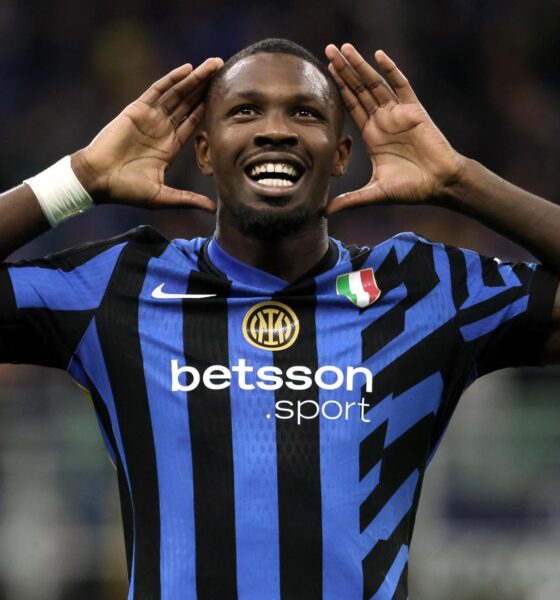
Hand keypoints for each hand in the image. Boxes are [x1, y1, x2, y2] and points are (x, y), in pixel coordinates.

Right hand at [72, 57, 222, 211]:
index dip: (208, 109)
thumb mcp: (164, 197)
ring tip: (213, 64)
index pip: (193, 123)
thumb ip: (188, 199)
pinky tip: (188, 69)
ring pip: (177, 93)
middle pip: (189, 103)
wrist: (98, 180)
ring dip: (195, 79)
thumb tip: (213, 209)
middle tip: (224, 71)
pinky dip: (172, 79)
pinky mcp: (137, 110)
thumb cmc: (127, 191)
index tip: (226, 99)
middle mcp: (162, 129)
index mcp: (169, 147)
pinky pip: (157, 90)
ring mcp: (150, 118)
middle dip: (205, 88)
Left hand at [324, 44, 465, 215]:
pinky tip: (378, 56)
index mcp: (372, 136)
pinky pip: (401, 85)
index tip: (324, 73)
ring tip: (344, 48)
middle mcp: (383, 120)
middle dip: (344, 71)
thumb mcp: (374, 194)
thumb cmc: (410, 189)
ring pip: (375, 84)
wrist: (439, 184)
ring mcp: (398, 113)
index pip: (351, 107)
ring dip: (360, 66)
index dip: (339, 90)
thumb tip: (323, 213)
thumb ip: (349, 200)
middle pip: (359, 90)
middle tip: (327, 50)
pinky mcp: (414, 110)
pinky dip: (390, 70)